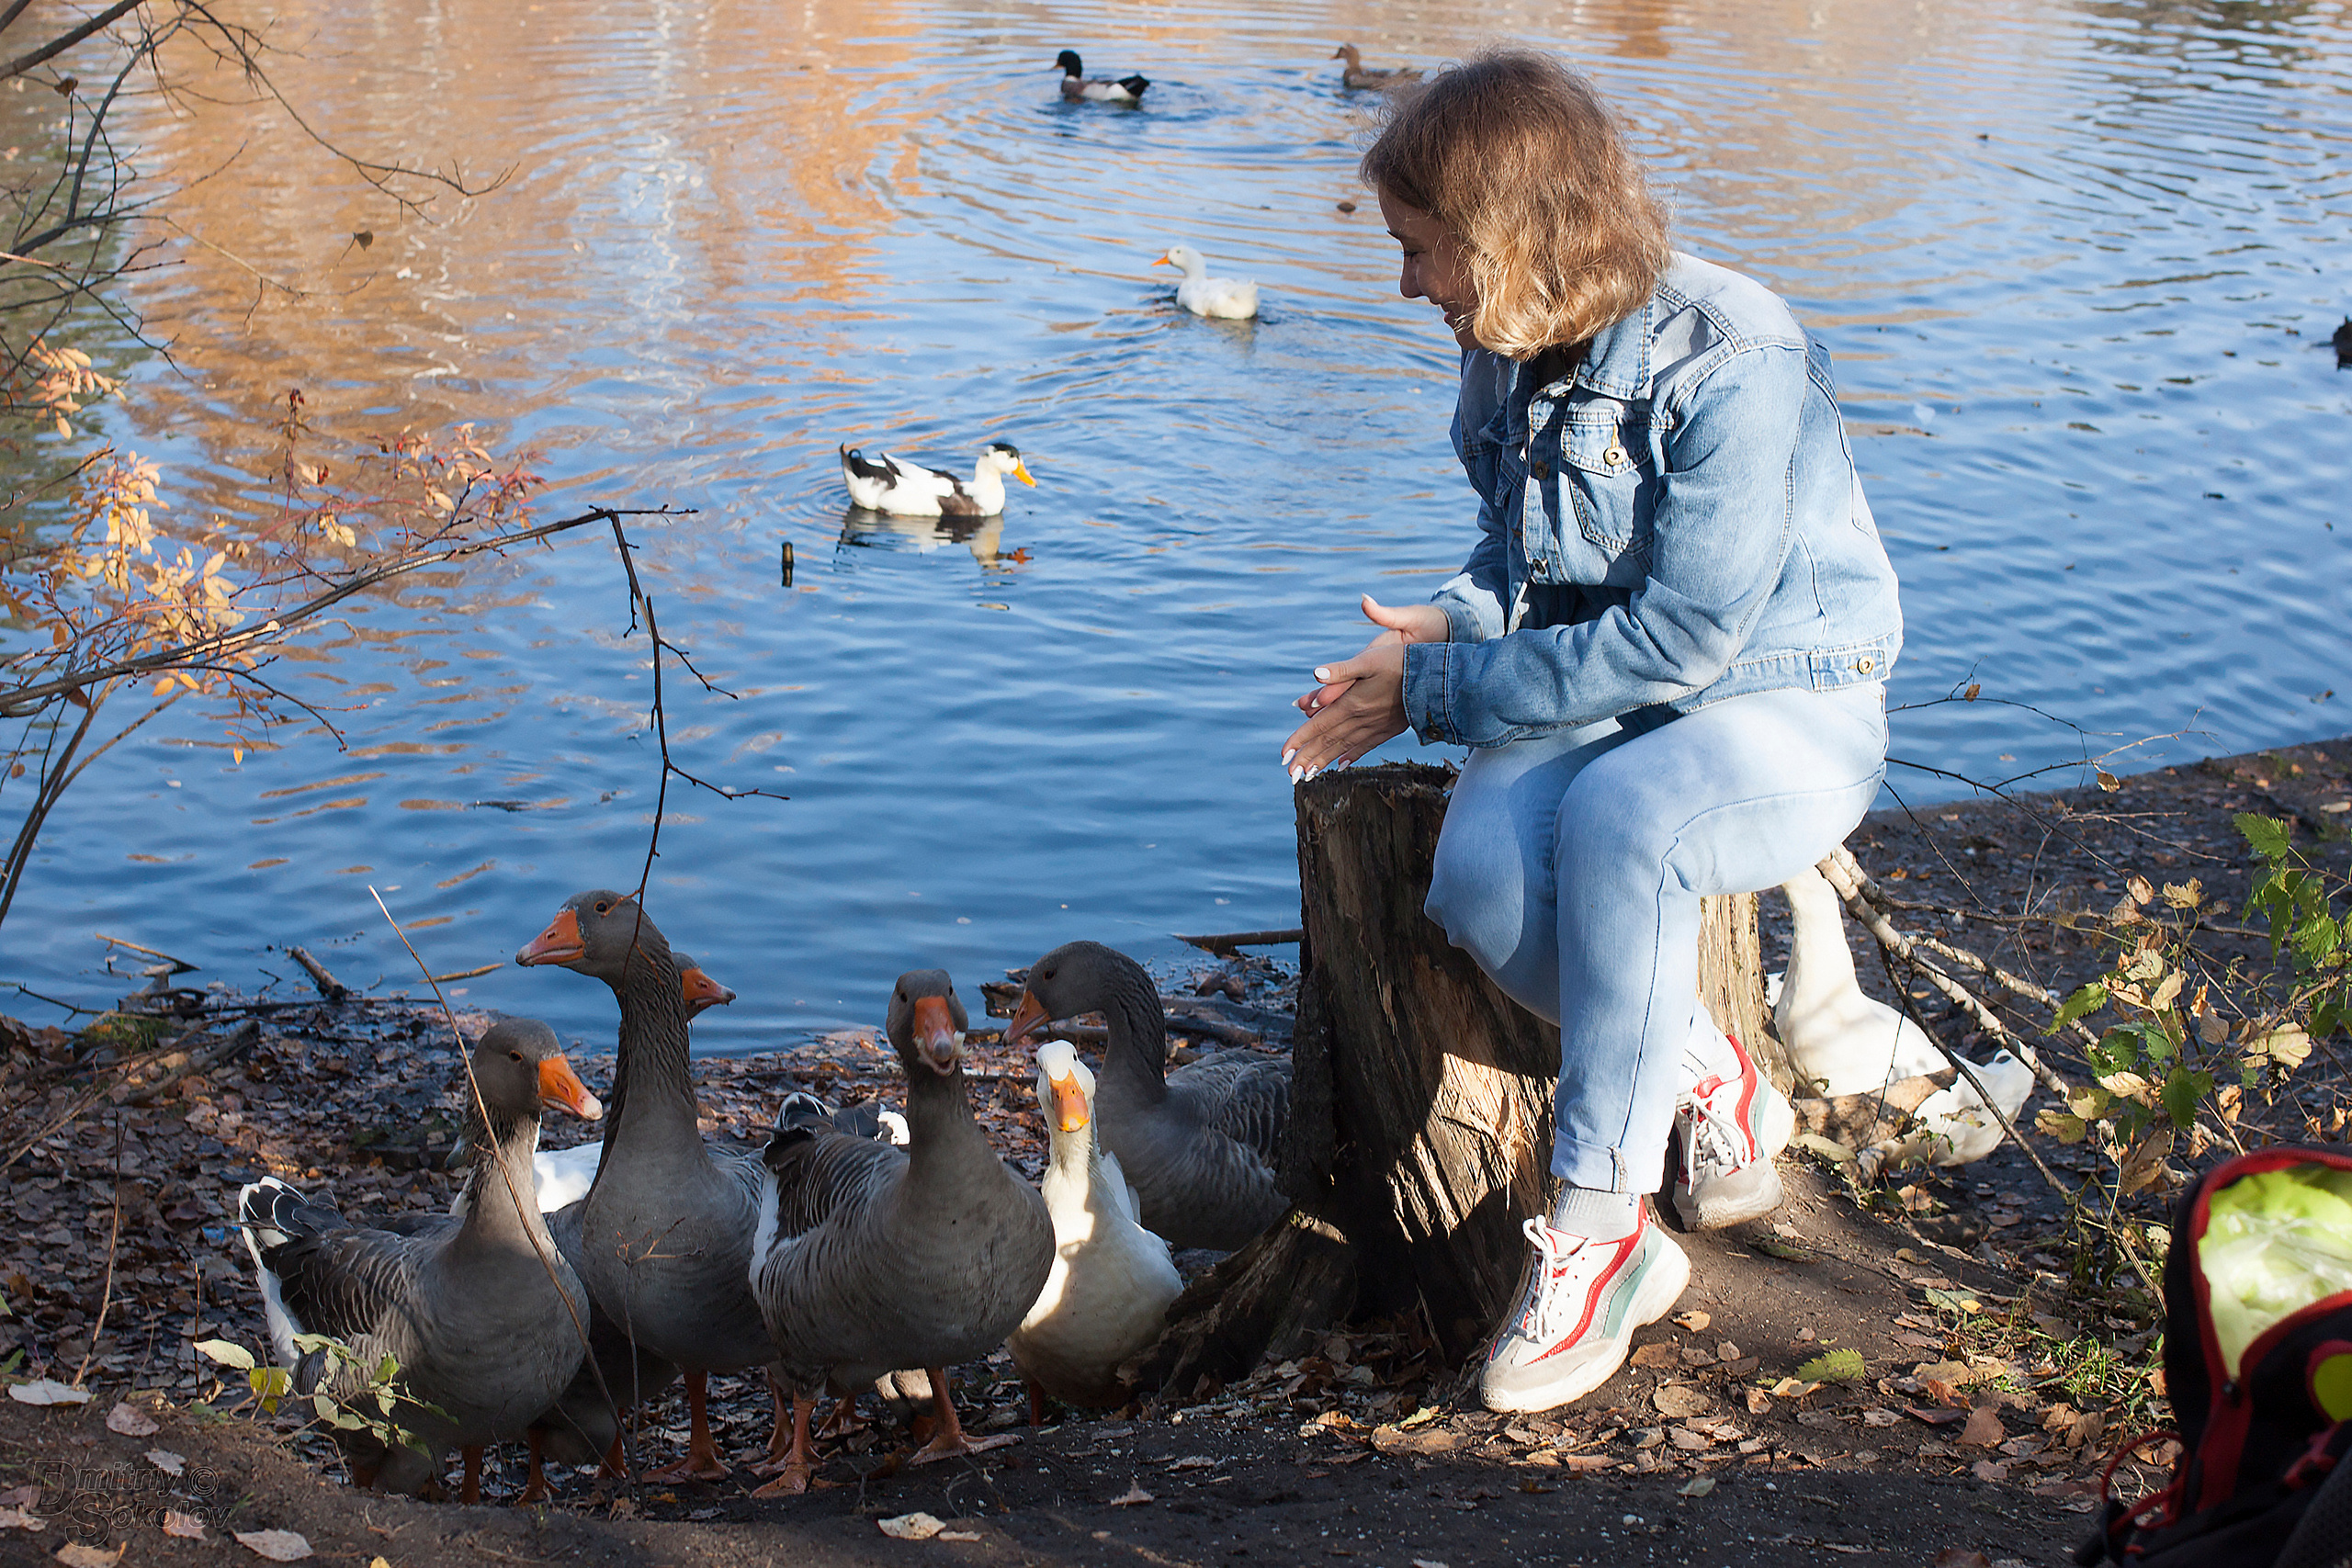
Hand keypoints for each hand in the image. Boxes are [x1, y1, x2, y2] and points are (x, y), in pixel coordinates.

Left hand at [1281, 596, 1447, 780]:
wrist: (1437, 679)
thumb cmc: (1402, 663)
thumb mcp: (1369, 660)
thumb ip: (1341, 670)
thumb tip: (1316, 674)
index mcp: (1352, 703)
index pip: (1319, 726)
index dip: (1300, 740)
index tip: (1283, 756)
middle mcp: (1361, 720)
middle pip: (1328, 742)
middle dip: (1307, 759)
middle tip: (1290, 775)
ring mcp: (1375, 727)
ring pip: (1343, 748)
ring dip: (1323, 762)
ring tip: (1307, 775)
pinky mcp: (1388, 729)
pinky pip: (1364, 747)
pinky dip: (1349, 757)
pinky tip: (1340, 765)